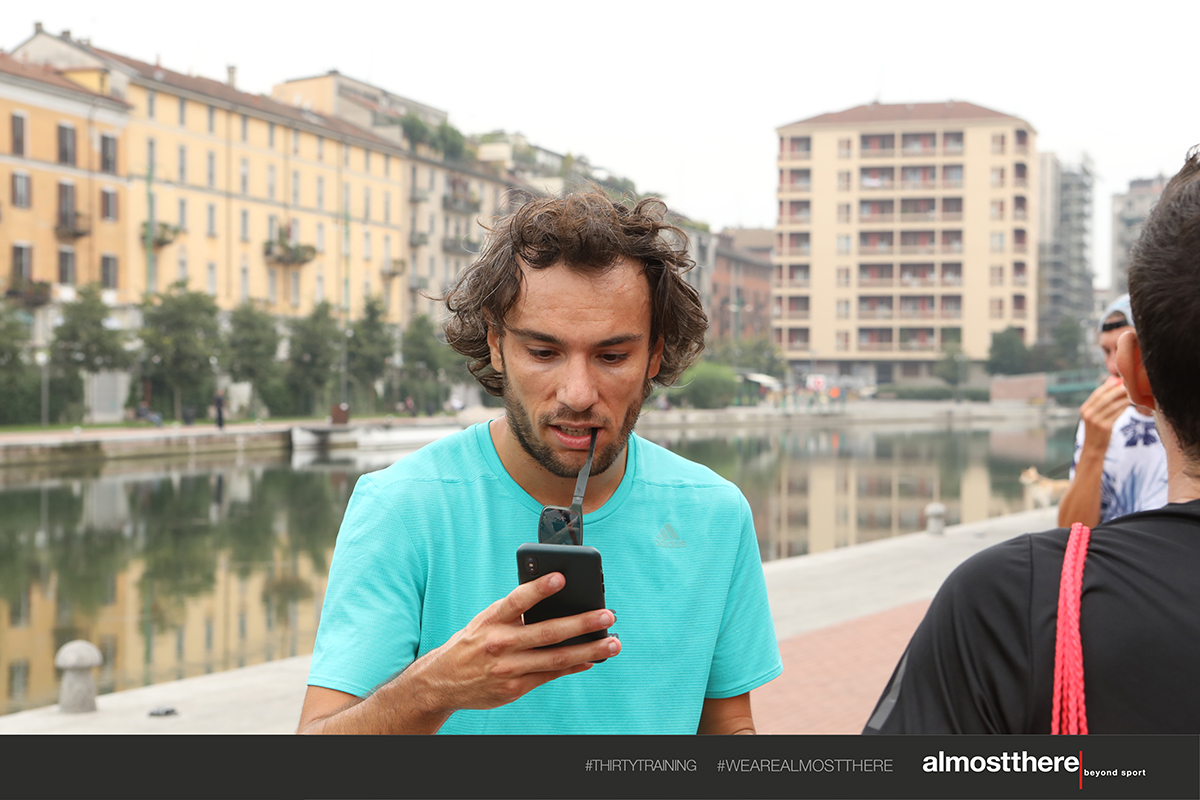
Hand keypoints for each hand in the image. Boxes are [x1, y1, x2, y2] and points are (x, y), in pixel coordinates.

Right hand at [414, 572, 618, 713]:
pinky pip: (550, 675)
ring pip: (556, 658)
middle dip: (581, 623)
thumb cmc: (473, 642)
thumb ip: (515, 612)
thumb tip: (556, 601)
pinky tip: (591, 659)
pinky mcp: (514, 688)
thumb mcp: (485, 621)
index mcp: (491, 620)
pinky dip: (573, 666)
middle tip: (607, 615)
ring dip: (589, 650)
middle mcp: (500, 644)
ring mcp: (508, 668)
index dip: (540, 588)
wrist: (442, 681)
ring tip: (612, 643)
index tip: (562, 577)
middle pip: (547, 632)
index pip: (517, 600)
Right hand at [1079, 376, 1128, 447]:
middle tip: (1127, 384)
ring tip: (1131, 393)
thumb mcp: (1094, 415)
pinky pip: (1117, 414)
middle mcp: (1088, 414)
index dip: (1107, 386)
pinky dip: (1124, 407)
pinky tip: (1129, 403)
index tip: (1118, 380)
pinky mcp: (1105, 427)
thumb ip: (1100, 402)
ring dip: (1123, 398)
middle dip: (1117, 390)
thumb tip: (1112, 385)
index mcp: (1084, 409)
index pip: (1096, 394)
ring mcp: (1096, 421)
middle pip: (1105, 398)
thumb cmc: (1096, 429)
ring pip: (1113, 405)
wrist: (1093, 447)